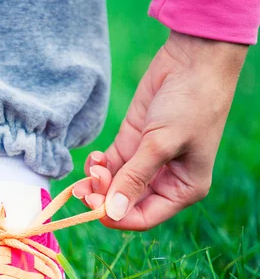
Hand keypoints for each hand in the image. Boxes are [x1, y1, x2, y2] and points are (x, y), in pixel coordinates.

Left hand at [75, 31, 247, 229]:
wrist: (192, 61)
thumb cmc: (190, 104)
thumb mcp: (160, 144)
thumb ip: (134, 178)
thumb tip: (113, 213)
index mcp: (182, 189)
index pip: (143, 217)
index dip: (116, 216)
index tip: (93, 205)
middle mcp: (164, 180)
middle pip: (124, 203)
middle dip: (103, 197)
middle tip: (86, 187)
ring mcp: (144, 162)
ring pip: (112, 185)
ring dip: (97, 182)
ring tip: (93, 166)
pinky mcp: (130, 143)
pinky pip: (109, 165)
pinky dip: (98, 165)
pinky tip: (94, 156)